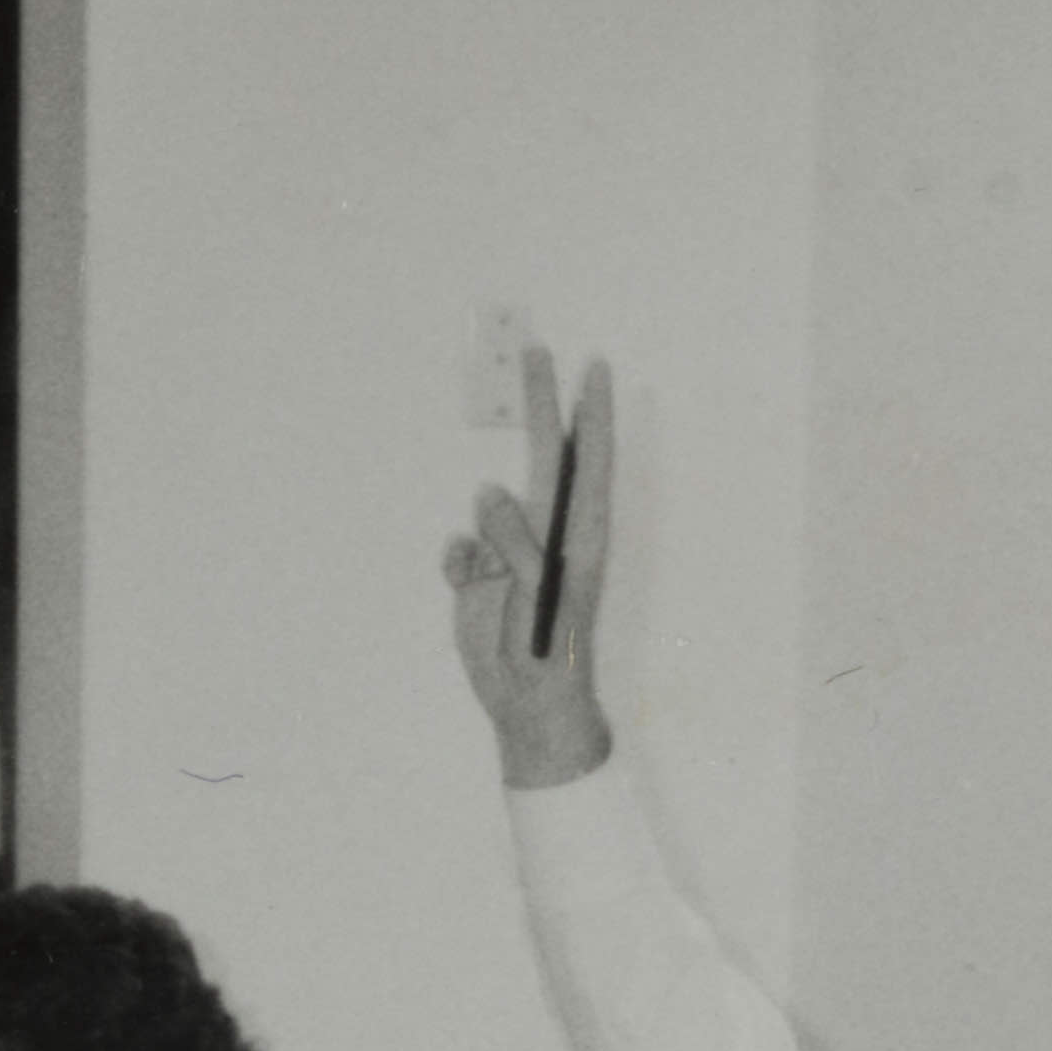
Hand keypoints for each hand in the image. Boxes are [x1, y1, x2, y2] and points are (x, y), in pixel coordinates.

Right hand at [438, 344, 617, 790]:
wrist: (525, 700)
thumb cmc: (552, 648)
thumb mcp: (543, 588)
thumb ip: (520, 537)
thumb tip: (488, 492)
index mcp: (582, 531)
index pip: (588, 457)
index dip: (590, 412)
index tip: (593, 366)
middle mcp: (551, 531)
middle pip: (546, 454)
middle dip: (541, 404)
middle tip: (535, 350)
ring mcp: (514, 550)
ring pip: (488, 507)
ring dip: (487, 535)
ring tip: (502, 578)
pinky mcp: (479, 573)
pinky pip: (458, 547)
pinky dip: (458, 563)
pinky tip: (469, 587)